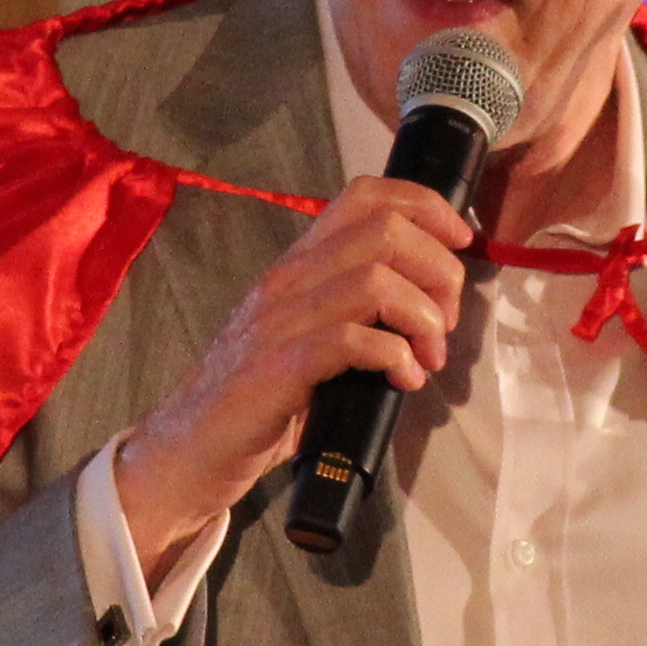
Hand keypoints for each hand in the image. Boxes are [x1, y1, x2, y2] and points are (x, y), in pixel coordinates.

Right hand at [119, 176, 475, 562]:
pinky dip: (395, 357)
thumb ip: (355, 311)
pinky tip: (403, 381)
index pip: (364, 195)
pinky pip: (353, 339)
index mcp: (299, 265)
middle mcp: (288, 279)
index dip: (426, 205)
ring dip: (422, 318)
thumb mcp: (308, 336)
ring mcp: (280, 320)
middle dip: (439, 272)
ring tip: (428, 356)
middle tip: (444, 322)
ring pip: (376, 280)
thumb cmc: (257, 399)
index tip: (460, 241)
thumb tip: (431, 311)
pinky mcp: (278, 367)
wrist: (186, 451)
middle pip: (386, 232)